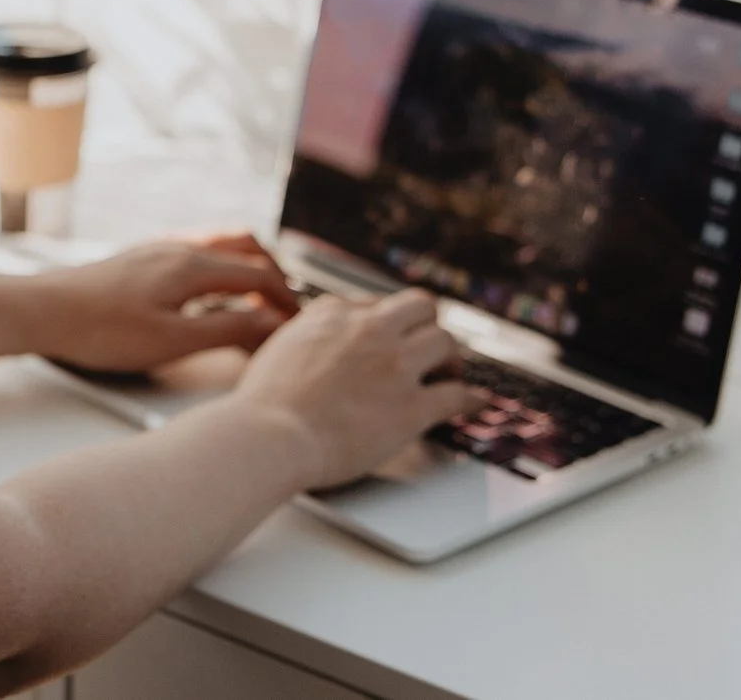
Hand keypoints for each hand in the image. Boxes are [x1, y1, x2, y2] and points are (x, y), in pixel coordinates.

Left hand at [21, 234, 300, 373]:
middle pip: (245, 248)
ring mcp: (157, 250)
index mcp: (192, 266)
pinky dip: (218, 265)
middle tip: (287, 307)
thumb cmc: (100, 330)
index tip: (301, 325)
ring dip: (246, 266)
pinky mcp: (139, 259)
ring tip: (257, 296)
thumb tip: (272, 326)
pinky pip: (194, 251)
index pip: (259, 275)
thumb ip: (226, 330)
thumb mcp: (171, 340)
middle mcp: (178, 248)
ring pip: (219, 245)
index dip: (286, 301)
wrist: (41, 310)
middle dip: (274, 274)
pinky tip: (207, 290)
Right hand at [227, 288, 484, 488]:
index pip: (373, 305)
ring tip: (447, 375)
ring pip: (445, 342)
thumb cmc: (263, 405)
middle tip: (427, 349)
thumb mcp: (278, 349)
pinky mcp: (412, 406)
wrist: (270, 435)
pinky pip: (457, 395)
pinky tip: (477, 402)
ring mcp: (394, 366)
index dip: (384, 325)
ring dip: (448, 359)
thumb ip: (305, 339)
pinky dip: (471, 399)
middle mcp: (369, 329)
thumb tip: (312, 348)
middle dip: (426, 326)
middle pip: (420, 307)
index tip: (389, 339)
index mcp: (332, 313)